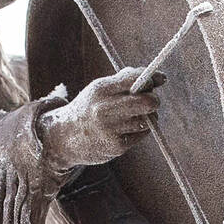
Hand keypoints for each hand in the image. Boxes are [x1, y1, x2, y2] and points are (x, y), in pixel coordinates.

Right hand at [40, 67, 162, 178]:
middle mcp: (104, 108)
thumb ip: (124, 81)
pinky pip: (141, 135)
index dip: (152, 78)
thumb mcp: (99, 90)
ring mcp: (110, 129)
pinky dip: (139, 132)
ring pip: (147, 120)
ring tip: (134, 117)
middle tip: (152, 101)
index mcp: (100, 89)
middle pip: (147, 102)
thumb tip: (157, 77)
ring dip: (148, 118)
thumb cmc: (88, 109)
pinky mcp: (116, 146)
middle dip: (154, 100)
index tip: (160, 79)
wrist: (64, 138)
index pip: (134, 79)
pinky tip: (126, 131)